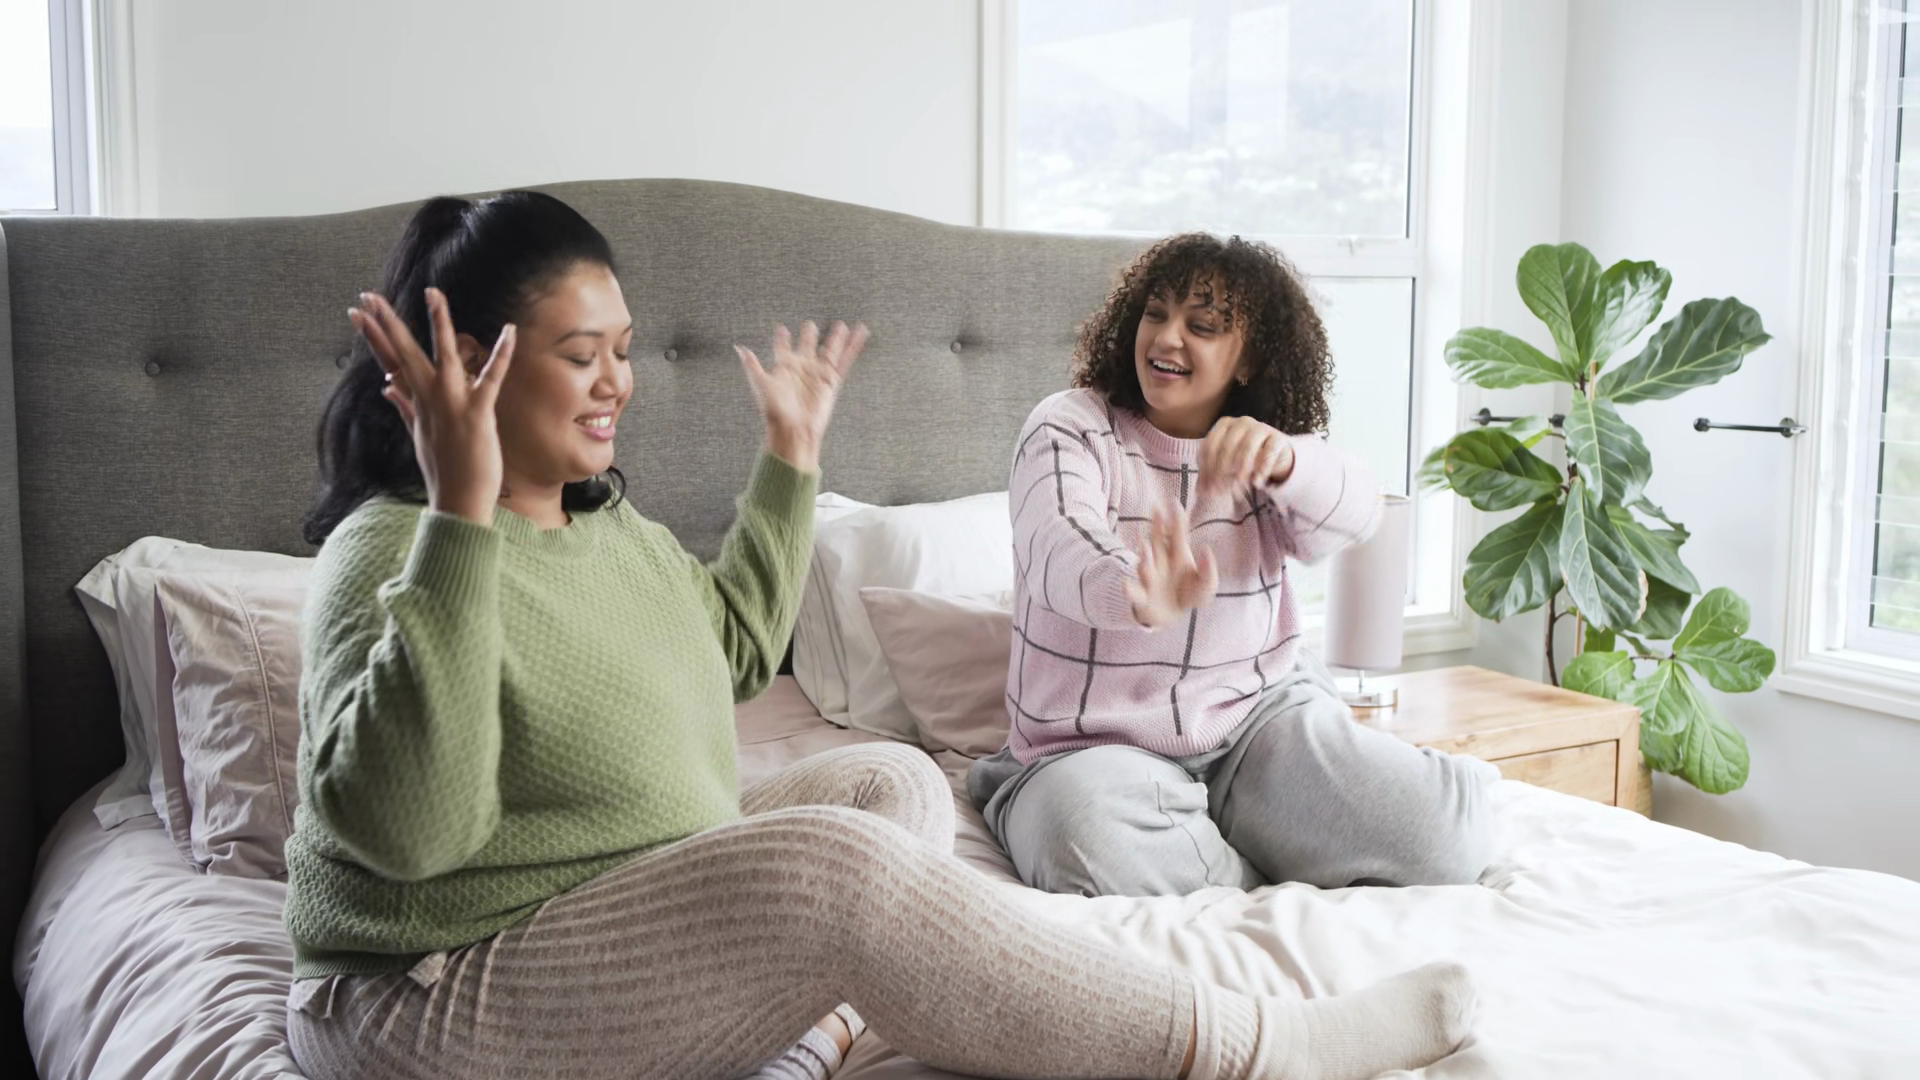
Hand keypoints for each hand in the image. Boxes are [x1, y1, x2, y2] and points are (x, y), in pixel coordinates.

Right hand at [348, 288, 514, 526]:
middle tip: (367, 295)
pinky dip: (501, 355)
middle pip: (403, 353)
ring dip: (439, 322)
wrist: (458, 502)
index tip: (356, 313)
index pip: (389, 362)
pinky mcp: (477, 413)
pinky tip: (509, 331)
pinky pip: (490, 378)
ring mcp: (451, 405)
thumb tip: (387, 388)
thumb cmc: (443, 471)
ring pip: (443, 356)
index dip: (373, 336)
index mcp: (416, 403)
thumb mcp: (419, 436)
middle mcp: (429, 400)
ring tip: (434, 292)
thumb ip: (404, 408)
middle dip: (386, 322)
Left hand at [736, 320, 869, 471]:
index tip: (782, 329)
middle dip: (808, 336)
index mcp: (784, 368)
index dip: (781, 339)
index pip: (782, 348)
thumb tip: (739, 347)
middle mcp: (802, 369)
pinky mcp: (832, 381)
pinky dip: (853, 346)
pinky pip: (845, 360)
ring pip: (829, 351)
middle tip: (810, 324)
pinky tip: (859, 333)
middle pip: (807, 347)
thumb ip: (752, 364)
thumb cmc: (774, 410)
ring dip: (834, 338)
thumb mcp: (760, 383)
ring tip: (841, 324)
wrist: (793, 429)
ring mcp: (818, 374)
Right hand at [1125, 504, 1218, 628]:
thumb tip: (1205, 550)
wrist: (1171, 615)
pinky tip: (1125, 583)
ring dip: (1144, 556)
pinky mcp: (1142, 597)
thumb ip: (1209, 571)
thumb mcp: (1206, 586)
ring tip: (1145, 546)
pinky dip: (1129, 588)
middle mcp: (1161, 562)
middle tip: (1155, 509)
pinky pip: (1134, 592)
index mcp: (1177, 555)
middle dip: (1156, 525)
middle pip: (1157, 541)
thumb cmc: (1188, 594)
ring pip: (1145, 565)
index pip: (1176, 533)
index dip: (1175, 518)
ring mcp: (1149, 578)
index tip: (1173, 501)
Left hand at [1198, 416, 1293, 499]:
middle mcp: (1242, 422)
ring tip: (1237, 487)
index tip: (1207, 487)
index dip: (1207, 467)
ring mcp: (1261, 428)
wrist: (1273, 453)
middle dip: (1221, 471)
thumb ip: (1210, 476)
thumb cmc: (1241, 457)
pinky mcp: (1278, 438)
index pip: (1211, 444)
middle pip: (1228, 446)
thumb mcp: (1224, 465)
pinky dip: (1262, 468)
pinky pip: (1270, 452)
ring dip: (1241, 470)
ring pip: (1248, 447)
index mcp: (1224, 424)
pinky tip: (1256, 482)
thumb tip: (1200, 492)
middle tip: (1219, 490)